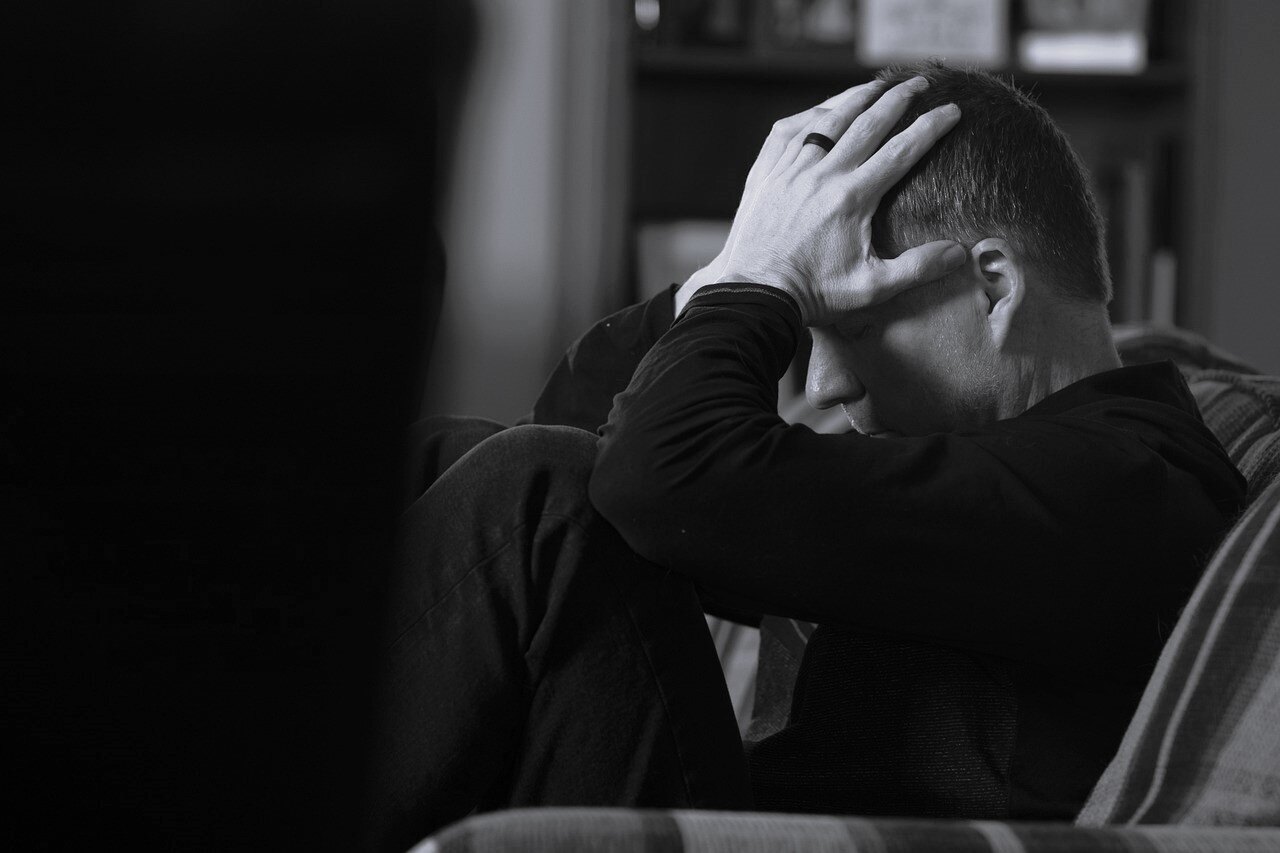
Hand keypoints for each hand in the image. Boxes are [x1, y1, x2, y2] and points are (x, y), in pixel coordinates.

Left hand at [683, 76, 965, 325]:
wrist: (755, 294)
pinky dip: (810, 115)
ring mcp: (790, 169)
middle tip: (921, 83)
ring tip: (878, 85)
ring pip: (828, 119)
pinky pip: (788, 131)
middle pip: (868, 122)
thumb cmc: (813, 293)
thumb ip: (918, 268)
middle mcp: (822, 174)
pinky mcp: (766, 172)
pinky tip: (824, 110)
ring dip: (856, 97)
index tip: (952, 110)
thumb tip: (961, 253)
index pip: (902, 150)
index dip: (931, 126)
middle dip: (899, 98)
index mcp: (852, 197)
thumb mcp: (871, 288)